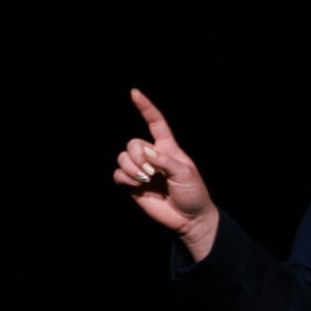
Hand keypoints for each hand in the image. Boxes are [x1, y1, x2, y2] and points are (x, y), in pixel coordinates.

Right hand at [114, 88, 218, 259]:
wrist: (189, 218)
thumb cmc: (193, 193)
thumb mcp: (185, 174)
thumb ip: (166, 161)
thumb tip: (146, 153)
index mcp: (168, 148)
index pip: (155, 123)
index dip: (145, 107)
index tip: (134, 92)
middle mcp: (152, 156)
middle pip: (132, 143)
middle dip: (137, 156)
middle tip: (151, 173)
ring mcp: (141, 171)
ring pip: (122, 157)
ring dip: (131, 168)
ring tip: (145, 180)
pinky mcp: (132, 186)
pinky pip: (117, 175)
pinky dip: (124, 178)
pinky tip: (136, 186)